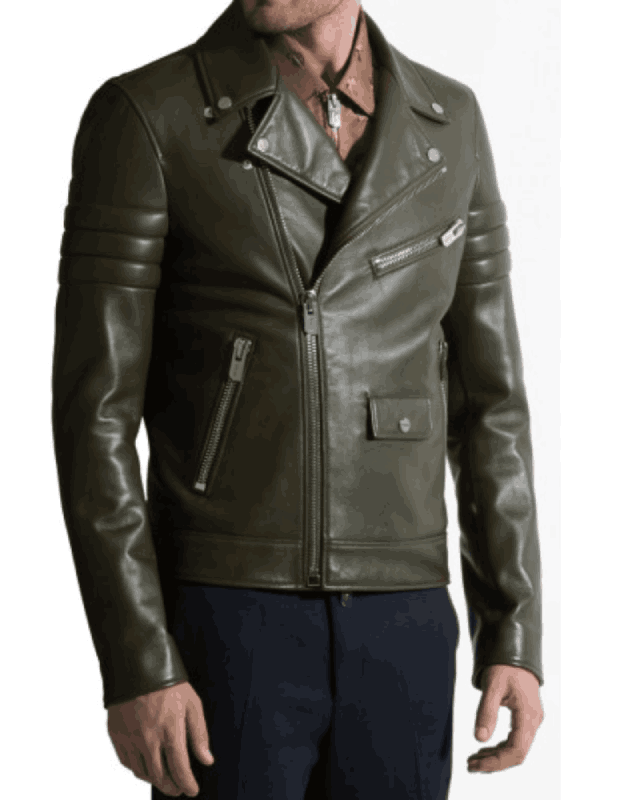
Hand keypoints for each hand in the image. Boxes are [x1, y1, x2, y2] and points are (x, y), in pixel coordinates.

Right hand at [107, 681, 214, 796]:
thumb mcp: (192, 704)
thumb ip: (199, 734)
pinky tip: (146, 766)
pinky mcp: (117, 735)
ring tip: (165, 779)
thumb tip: (206, 760)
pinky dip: (138, 769)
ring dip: (155, 780)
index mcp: (170, 730)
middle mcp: (149, 738)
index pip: (180, 768)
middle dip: (172, 787)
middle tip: (179, 789)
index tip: (192, 790)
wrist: (138, 666)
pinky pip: (127, 762)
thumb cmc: (169, 684)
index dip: (187, 784)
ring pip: (142, 773)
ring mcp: (130, 738)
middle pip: (160, 776)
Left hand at [467, 664, 542, 773]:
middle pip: (517, 754)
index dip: (496, 762)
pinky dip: (500, 748)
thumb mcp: (492, 686)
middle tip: (470, 765)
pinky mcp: (525, 719)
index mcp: (528, 715)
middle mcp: (533, 721)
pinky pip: (515, 740)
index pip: (516, 750)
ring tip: (474, 760)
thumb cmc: (505, 667)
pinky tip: (485, 749)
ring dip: (496, 757)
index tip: (475, 765)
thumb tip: (479, 738)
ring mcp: (531, 721)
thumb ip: (486, 712)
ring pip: (516, 749)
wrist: (516, 654)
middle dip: (494, 763)